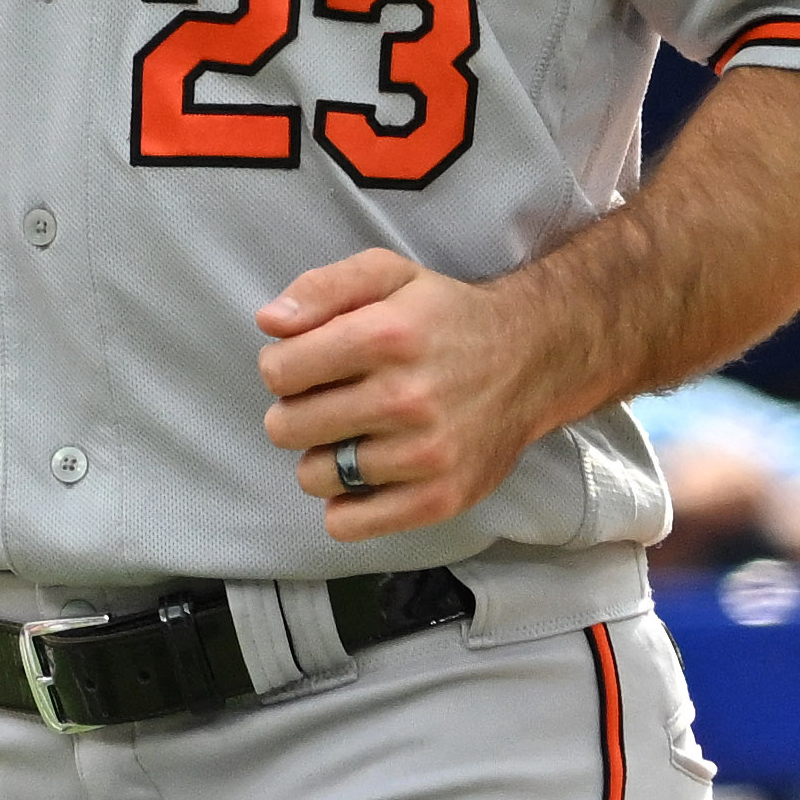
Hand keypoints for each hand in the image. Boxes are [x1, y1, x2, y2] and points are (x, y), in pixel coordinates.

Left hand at [256, 250, 575, 542]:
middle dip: (296, 413)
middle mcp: (406, 398)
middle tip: (329, 402)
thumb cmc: (444, 316)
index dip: (282, 368)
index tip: (306, 366)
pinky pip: (350, 524)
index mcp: (386, 336)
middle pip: (288, 427)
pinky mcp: (441, 497)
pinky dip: (345, 506)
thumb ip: (320, 288)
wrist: (531, 358)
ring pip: (314, 477)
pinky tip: (363, 476)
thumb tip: (269, 323)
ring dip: (322, 458)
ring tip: (353, 436)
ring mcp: (425, 454)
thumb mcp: (386, 274)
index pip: (279, 372)